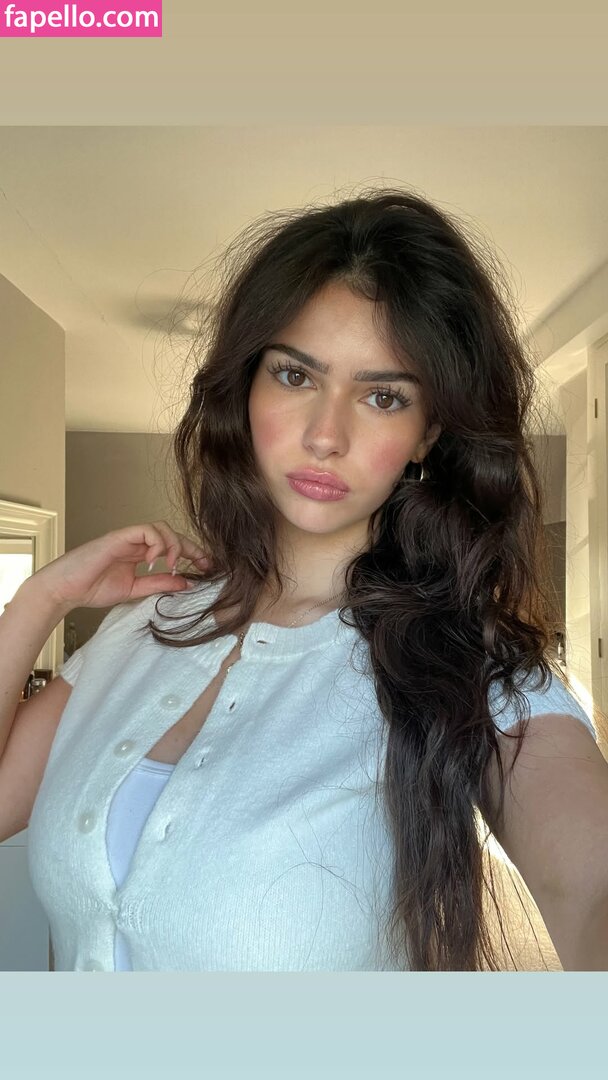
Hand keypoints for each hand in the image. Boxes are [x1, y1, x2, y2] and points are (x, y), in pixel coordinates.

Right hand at [26, 521, 209, 613]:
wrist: (65, 590)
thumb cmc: (92, 588)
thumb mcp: (134, 590)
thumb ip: (158, 584)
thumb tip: (185, 582)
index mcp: (140, 554)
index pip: (172, 547)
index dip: (191, 553)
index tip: (207, 567)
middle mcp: (135, 543)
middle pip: (171, 534)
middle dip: (191, 547)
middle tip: (204, 563)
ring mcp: (127, 538)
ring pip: (161, 527)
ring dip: (173, 545)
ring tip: (171, 565)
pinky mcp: (118, 537)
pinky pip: (145, 530)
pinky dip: (156, 543)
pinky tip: (154, 561)